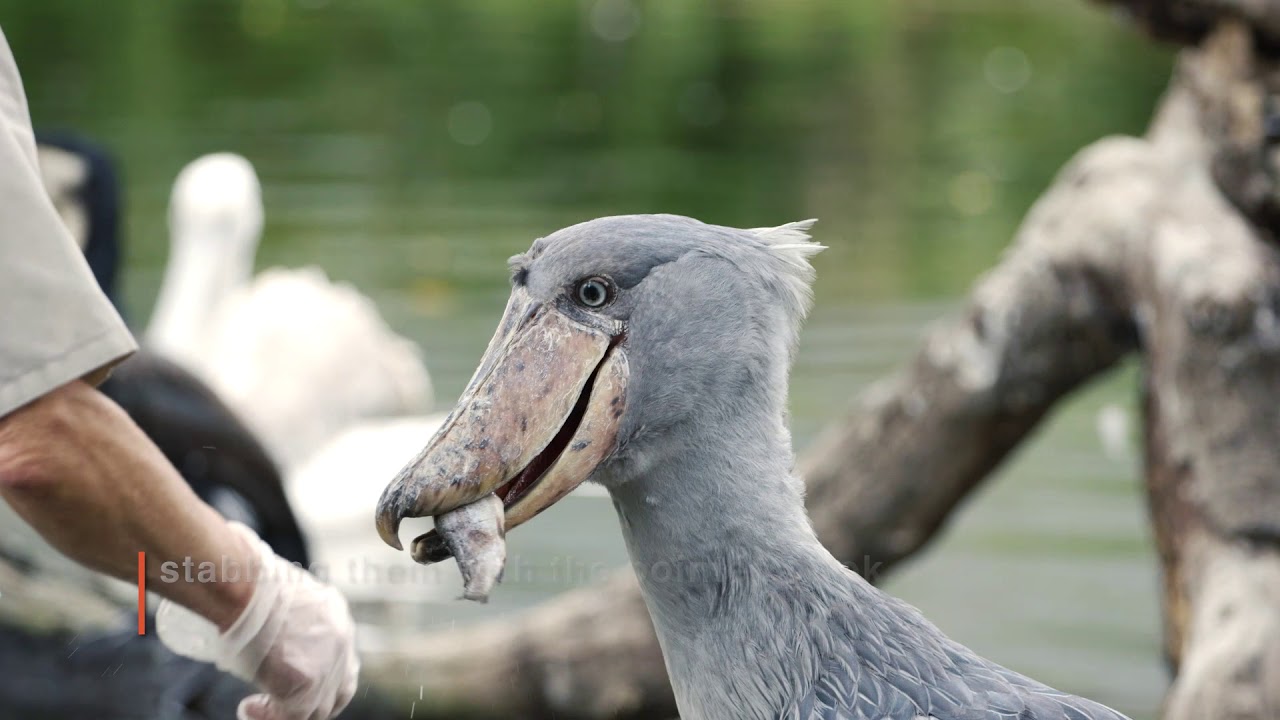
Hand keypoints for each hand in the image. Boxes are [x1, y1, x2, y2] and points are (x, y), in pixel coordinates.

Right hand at [156, 522, 358, 719]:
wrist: (242, 584)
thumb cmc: (247, 578)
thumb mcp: (278, 590)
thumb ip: (281, 607)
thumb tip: (258, 612)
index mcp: (335, 613)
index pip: (341, 656)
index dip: (325, 675)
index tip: (297, 678)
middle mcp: (341, 639)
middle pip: (339, 687)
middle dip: (314, 701)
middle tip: (281, 704)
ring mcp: (327, 664)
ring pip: (317, 708)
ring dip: (287, 713)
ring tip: (257, 707)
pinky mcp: (305, 684)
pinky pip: (292, 716)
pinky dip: (268, 717)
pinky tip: (248, 708)